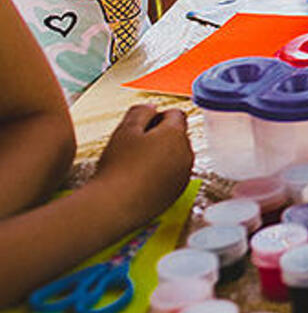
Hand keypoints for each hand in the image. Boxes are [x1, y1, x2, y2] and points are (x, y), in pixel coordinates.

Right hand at [90, 104, 192, 222]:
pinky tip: (140, 179)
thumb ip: (141, 112)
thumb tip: (152, 108)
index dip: (157, 116)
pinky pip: (173, 174)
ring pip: (175, 155)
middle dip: (160, 135)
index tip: (140, 127)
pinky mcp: (177, 191)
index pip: (176, 114)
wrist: (115, 205)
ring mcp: (184, 174)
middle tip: (134, 146)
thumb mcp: (125, 130)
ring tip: (135, 164)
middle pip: (177, 135)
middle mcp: (186, 153)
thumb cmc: (118, 166)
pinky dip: (161, 173)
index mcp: (176, 135)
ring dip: (161, 154)